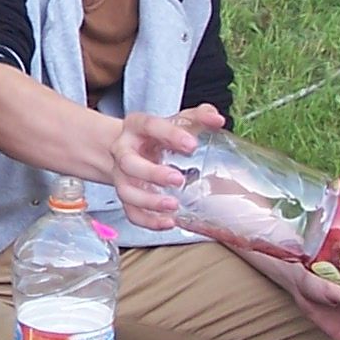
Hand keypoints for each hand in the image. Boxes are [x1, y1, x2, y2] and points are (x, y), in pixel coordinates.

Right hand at [109, 105, 223, 229]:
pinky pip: (131, 212)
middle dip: (153, 173)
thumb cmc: (157, 135)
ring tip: (173, 205)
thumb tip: (217, 119)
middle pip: (130, 163)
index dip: (169, 135)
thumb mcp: (175, 121)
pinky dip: (149, 221)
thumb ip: (198, 117)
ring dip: (149, 201)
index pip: (149, 126)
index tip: (191, 145)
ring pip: (127, 192)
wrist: (131, 148)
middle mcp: (124, 151)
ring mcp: (122, 176)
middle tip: (178, 179)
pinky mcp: (126, 197)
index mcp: (137, 127)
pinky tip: (168, 222)